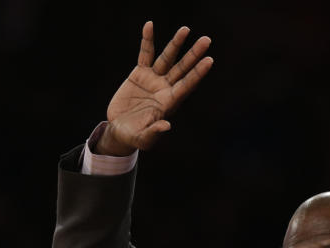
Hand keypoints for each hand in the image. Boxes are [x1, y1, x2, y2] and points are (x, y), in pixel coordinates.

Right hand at [98, 22, 213, 154]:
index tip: (209, 60)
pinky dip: (147, 40)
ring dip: (176, 43)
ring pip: (167, 58)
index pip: (187, 85)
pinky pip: (145, 54)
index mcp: (169, 103)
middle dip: (194, 54)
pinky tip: (150, 25)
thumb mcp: (143, 139)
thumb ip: (154, 132)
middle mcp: (165, 88)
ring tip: (186, 29)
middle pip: (182, 68)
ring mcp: (154, 79)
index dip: (198, 73)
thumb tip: (166, 125)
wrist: (119, 129)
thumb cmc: (134, 137)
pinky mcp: (140, 73)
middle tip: (207, 40)